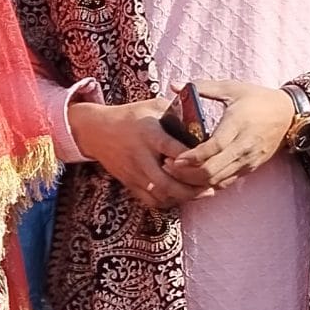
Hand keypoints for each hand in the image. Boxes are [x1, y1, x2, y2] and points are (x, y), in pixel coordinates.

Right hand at [67, 98, 205, 208]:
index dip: (193, 159)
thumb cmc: (131, 117)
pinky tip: (181, 197)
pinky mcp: (130, 183)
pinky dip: (169, 202)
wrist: (97, 131)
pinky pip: (151, 201)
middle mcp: (141, 156)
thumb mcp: (154, 107)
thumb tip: (203, 119)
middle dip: (192, 189)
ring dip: (183, 197)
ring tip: (202, 193)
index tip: (211, 160)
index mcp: (149, 135)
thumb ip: (177, 113)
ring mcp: (134, 173)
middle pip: (167, 182)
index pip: (174, 151)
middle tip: (212, 186)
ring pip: (161, 195)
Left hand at [169, 80, 303, 192]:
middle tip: (167, 165)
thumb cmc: (257, 98)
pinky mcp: (250, 169)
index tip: (174, 158)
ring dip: (194, 181)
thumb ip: (201, 87)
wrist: (288, 114)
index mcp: (238, 124)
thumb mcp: (231, 88)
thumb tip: (173, 85)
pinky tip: (192, 178)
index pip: (214, 147)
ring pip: (217, 180)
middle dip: (187, 172)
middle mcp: (244, 146)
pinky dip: (207, 184)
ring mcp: (248, 160)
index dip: (193, 156)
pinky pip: (225, 183)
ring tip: (175, 172)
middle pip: (213, 169)